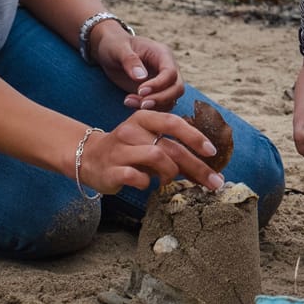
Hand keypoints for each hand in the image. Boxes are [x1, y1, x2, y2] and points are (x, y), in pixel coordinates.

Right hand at [77, 109, 223, 194]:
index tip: (212, 152)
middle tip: (214, 182)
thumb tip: (206, 164)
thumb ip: (172, 147)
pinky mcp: (111, 169)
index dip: (195, 136)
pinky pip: (137, 176)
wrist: (88, 158)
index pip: (173, 122)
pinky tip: (146, 184)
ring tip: (169, 182)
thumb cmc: (127, 150)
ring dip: (171, 173)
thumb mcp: (147, 140)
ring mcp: (120, 150)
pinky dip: (147, 183)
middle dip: (197, 166)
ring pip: (157, 157)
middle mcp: (131, 130)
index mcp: (143, 119)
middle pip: (171, 147)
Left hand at [90, 25, 182, 109]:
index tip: (140, 90)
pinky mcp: (155, 92)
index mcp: (162, 54)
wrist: (110, 51)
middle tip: (141, 104)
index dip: (159, 84)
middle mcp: (167, 68)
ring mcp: (163, 82)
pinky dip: (148, 109)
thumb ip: (130, 60)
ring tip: (128, 102)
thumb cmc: (115, 45)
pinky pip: (160, 105)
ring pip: (171, 99)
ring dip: (153, 106)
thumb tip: (141, 77)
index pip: (171, 72)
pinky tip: (130, 103)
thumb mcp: (119, 48)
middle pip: (177, 88)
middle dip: (161, 99)